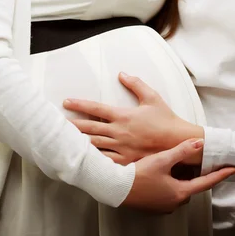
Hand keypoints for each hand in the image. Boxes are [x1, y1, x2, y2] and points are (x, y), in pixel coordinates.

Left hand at [64, 72, 203, 164]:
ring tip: (63, 140)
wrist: (178, 143)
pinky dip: (92, 160)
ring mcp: (121, 148)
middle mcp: (119, 132)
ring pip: (94, 145)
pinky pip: (105, 161)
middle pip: (89, 127)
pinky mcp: (126, 162)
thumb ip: (136, 84)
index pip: (96, 108)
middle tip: (56, 123)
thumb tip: (122, 74)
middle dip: (71, 124)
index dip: (79, 104)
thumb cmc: (166, 120)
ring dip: (78, 142)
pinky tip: (82, 160)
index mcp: (123, 115)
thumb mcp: (152, 97)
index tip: (66, 102)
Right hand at [122, 138, 234, 212]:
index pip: (206, 182)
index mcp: (180, 192)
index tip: (232, 169)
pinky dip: (168, 183)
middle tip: (194, 161)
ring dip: (179, 178)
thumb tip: (200, 143)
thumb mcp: (162, 159)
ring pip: (178, 189)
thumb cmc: (139, 175)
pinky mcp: (153, 204)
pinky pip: (167, 192)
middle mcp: (174, 202)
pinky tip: (159, 173)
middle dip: (193, 173)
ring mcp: (163, 205)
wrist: (116, 188)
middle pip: (191, 185)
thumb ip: (182, 151)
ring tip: (173, 164)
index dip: (220, 174)